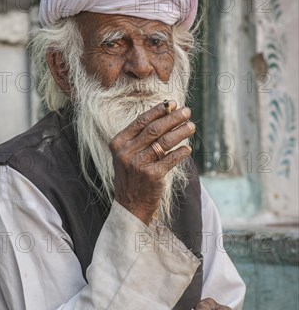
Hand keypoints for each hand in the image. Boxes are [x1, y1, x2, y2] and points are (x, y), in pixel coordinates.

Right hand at [109, 101, 194, 224]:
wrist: (130, 206)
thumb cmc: (132, 177)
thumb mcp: (127, 155)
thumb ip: (141, 137)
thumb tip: (165, 114)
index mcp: (118, 144)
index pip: (141, 122)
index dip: (158, 111)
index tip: (172, 103)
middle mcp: (126, 153)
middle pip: (154, 129)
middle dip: (173, 118)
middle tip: (187, 112)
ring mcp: (138, 164)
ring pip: (164, 142)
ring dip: (181, 132)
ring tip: (191, 127)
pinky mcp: (152, 176)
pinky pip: (171, 159)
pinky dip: (181, 153)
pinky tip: (188, 149)